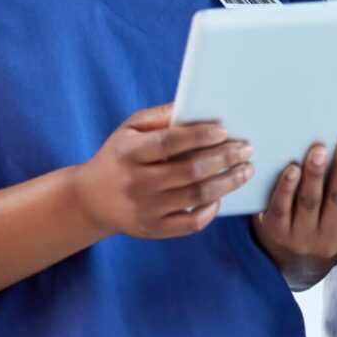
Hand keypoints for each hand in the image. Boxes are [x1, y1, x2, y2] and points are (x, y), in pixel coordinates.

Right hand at [72, 103, 252, 239]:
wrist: (90, 199)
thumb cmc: (119, 155)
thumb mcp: (129, 128)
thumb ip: (160, 116)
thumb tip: (194, 106)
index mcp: (129, 153)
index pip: (168, 143)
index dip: (198, 136)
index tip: (224, 130)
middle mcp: (136, 183)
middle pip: (188, 171)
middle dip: (223, 158)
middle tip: (246, 149)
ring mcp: (145, 210)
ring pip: (195, 197)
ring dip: (226, 182)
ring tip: (245, 170)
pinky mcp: (153, 230)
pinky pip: (190, 224)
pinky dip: (211, 210)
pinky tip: (222, 195)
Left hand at [252, 137, 336, 288]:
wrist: (291, 260)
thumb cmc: (330, 223)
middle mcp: (329, 240)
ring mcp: (301, 238)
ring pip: (310, 203)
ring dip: (315, 175)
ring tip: (318, 150)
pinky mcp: (276, 232)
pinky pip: (281, 208)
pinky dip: (286, 188)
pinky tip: (291, 169)